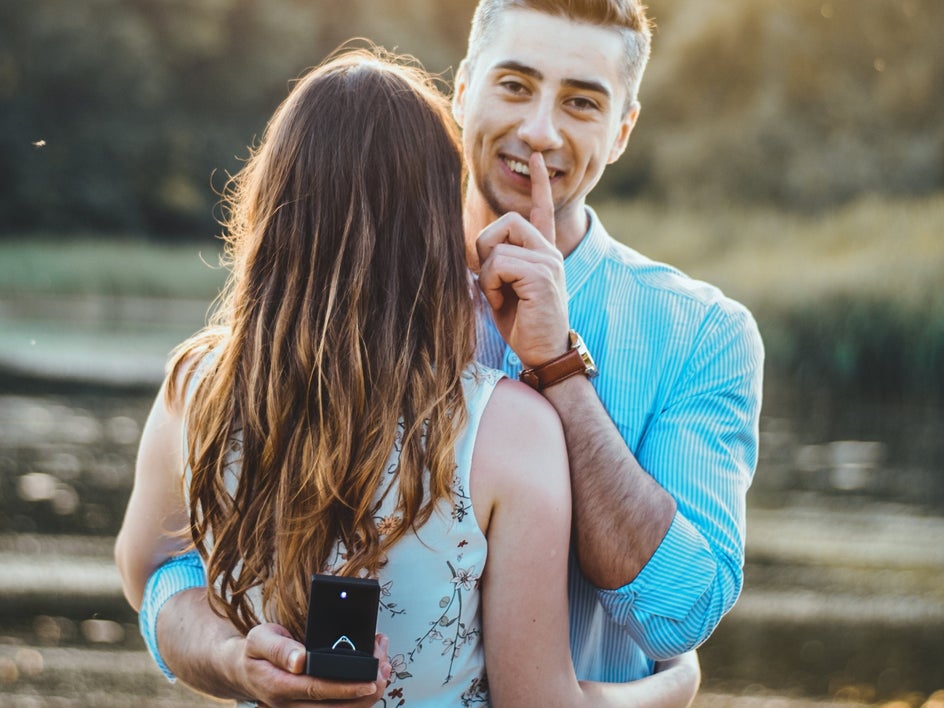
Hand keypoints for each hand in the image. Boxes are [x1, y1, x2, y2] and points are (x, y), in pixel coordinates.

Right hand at [228, 624, 390, 706]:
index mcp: (280, 686)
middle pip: (335, 707)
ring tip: (384, 667)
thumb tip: (300, 660)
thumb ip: (279, 648)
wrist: (242, 671)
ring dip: (366, 695)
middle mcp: (291, 705)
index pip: (318, 690)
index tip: (370, 680)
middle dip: (366, 690)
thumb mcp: (259, 639)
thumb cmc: (254, 652)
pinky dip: (358, 696)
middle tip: (386, 666)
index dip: (346, 688)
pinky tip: (372, 676)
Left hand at [476, 152, 569, 367]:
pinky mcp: (541, 274)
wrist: (544, 354)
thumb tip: (472, 255)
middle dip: (486, 248)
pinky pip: (499, 264)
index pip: (542, 210)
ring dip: (487, 276)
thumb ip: (494, 266)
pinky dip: (491, 286)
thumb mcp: (503, 290)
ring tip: (501, 298)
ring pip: (497, 247)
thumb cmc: (523, 326)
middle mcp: (549, 252)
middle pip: (506, 221)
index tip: (537, 159)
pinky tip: (504, 303)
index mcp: (542, 253)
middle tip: (492, 282)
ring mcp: (548, 261)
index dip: (539, 184)